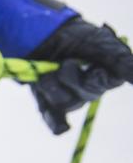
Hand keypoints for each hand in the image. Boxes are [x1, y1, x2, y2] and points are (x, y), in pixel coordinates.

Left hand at [29, 17, 132, 133]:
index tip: (92, 69)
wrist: (41, 34)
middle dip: (71, 77)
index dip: (97, 78)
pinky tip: (61, 128)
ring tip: (48, 71)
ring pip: (65, 103)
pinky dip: (57, 123)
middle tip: (65, 62)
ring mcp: (69, 97)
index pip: (107, 83)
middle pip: (85, 95)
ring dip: (53, 86)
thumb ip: (121, 61)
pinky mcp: (48, 101)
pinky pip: (54, 119)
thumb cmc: (77, 37)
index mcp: (107, 75)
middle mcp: (90, 89)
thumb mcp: (101, 43)